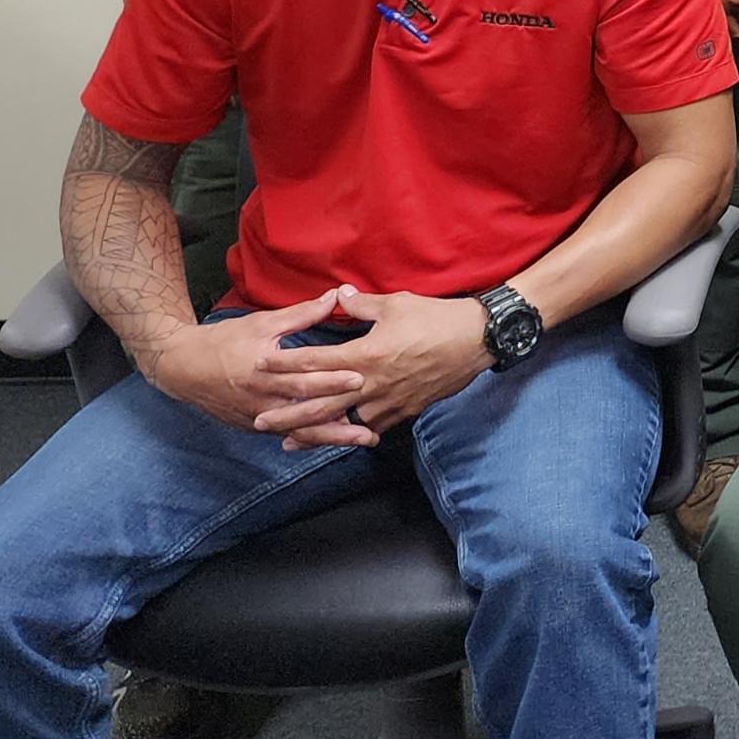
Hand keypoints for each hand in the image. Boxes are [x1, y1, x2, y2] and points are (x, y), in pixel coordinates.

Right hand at [142, 288, 364, 435]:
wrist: (182, 368)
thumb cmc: (224, 341)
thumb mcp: (261, 323)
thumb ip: (301, 314)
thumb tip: (335, 296)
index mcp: (264, 371)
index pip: (303, 379)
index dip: (331, 380)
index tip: (360, 379)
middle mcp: (262, 400)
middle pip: (305, 413)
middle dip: (339, 421)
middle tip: (369, 427)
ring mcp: (258, 417)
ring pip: (299, 431)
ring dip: (331, 438)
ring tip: (362, 440)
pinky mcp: (254, 426)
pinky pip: (287, 435)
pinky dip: (311, 439)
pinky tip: (335, 442)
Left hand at [264, 288, 492, 445]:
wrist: (478, 340)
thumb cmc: (437, 318)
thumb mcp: (397, 304)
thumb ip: (362, 304)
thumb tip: (338, 296)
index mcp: (365, 354)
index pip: (315, 361)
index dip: (285, 363)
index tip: (260, 365)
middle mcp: (371, 383)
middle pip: (320, 402)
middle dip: (288, 413)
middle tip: (261, 422)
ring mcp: (388, 400)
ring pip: (343, 422)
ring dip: (314, 433)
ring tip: (290, 442)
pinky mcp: (406, 409)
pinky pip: (372, 426)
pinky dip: (352, 434)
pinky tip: (340, 438)